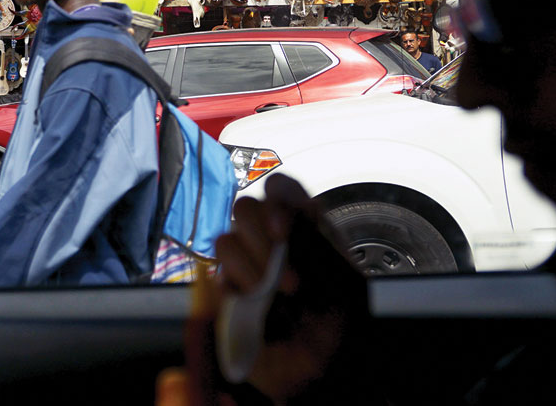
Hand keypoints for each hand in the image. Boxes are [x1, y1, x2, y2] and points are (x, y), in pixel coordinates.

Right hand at [157, 174, 368, 405]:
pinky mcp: (226, 292)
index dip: (277, 198)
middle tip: (287, 275)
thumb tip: (289, 216)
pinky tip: (252, 303)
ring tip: (274, 295)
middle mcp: (268, 240)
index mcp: (301, 227)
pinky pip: (215, 277)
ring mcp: (244, 265)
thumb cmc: (340, 321)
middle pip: (245, 208)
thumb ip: (315, 241)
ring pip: (225, 240)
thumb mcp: (340, 276)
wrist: (325, 367)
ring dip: (250, 266)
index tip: (283, 228)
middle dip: (262, 238)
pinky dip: (232, 287)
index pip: (280, 189)